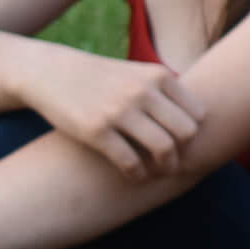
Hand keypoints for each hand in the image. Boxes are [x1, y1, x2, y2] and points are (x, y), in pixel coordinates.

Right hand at [17, 42, 206, 179]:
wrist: (48, 72)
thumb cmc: (100, 78)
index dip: (194, 134)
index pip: (198, 114)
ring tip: (157, 173)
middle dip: (184, 153)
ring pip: (163, 148)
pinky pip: (129, 161)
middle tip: (173, 163)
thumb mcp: (136, 73)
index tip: (183, 145)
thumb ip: (165, 92)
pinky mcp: (95, 130)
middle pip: (186, 132)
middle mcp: (142, 91)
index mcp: (158, 76)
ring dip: (164, 168)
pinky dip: (137, 174)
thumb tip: (200, 121)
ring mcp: (119, 111)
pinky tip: (133, 176)